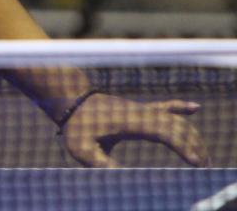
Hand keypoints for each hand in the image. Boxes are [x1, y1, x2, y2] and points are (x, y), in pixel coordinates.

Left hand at [60, 92, 208, 166]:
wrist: (70, 99)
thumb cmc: (75, 125)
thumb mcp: (81, 148)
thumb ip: (99, 162)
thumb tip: (119, 176)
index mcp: (130, 122)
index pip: (165, 132)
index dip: (183, 147)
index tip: (196, 163)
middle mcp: (141, 113)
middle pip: (176, 127)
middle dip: (194, 146)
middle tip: (206, 168)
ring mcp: (141, 109)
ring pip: (174, 119)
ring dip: (192, 136)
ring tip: (204, 156)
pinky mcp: (138, 109)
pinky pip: (164, 106)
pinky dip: (180, 107)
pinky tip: (195, 107)